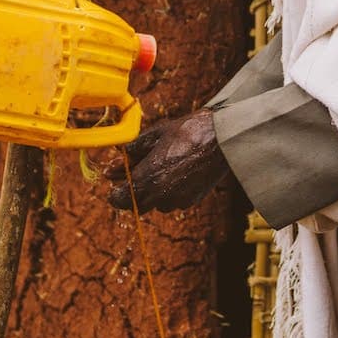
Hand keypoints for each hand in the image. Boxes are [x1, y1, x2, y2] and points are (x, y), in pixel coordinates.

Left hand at [104, 108, 228, 212]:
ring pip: (156, 203)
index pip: (120, 199)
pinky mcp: (192, 200)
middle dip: (134, 192)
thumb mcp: (155, 134)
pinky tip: (177, 171)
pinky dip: (170, 191)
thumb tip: (117, 159)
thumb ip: (133, 149)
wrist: (221, 138)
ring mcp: (178, 200)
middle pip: (137, 206)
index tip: (116, 182)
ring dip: (153, 191)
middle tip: (135, 173)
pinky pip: (174, 200)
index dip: (115, 193)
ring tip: (162, 167)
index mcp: (148, 177)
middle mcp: (161, 194)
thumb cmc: (188, 132)